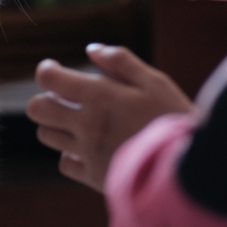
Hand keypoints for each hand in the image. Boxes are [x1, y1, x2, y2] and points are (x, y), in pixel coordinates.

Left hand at [25, 44, 192, 191]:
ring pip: (47, 135)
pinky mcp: (93, 176)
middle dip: (45, 100)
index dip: (47, 71)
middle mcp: (85, 124)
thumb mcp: (155, 82)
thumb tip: (92, 49)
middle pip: (37, 110)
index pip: (48, 79)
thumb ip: (121, 62)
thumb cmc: (174, 119)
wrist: (189, 170)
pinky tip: (88, 148)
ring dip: (57, 125)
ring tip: (79, 122)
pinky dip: (71, 155)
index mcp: (99, 96)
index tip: (55, 70)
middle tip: (64, 99)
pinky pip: (65, 164)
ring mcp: (87, 152)